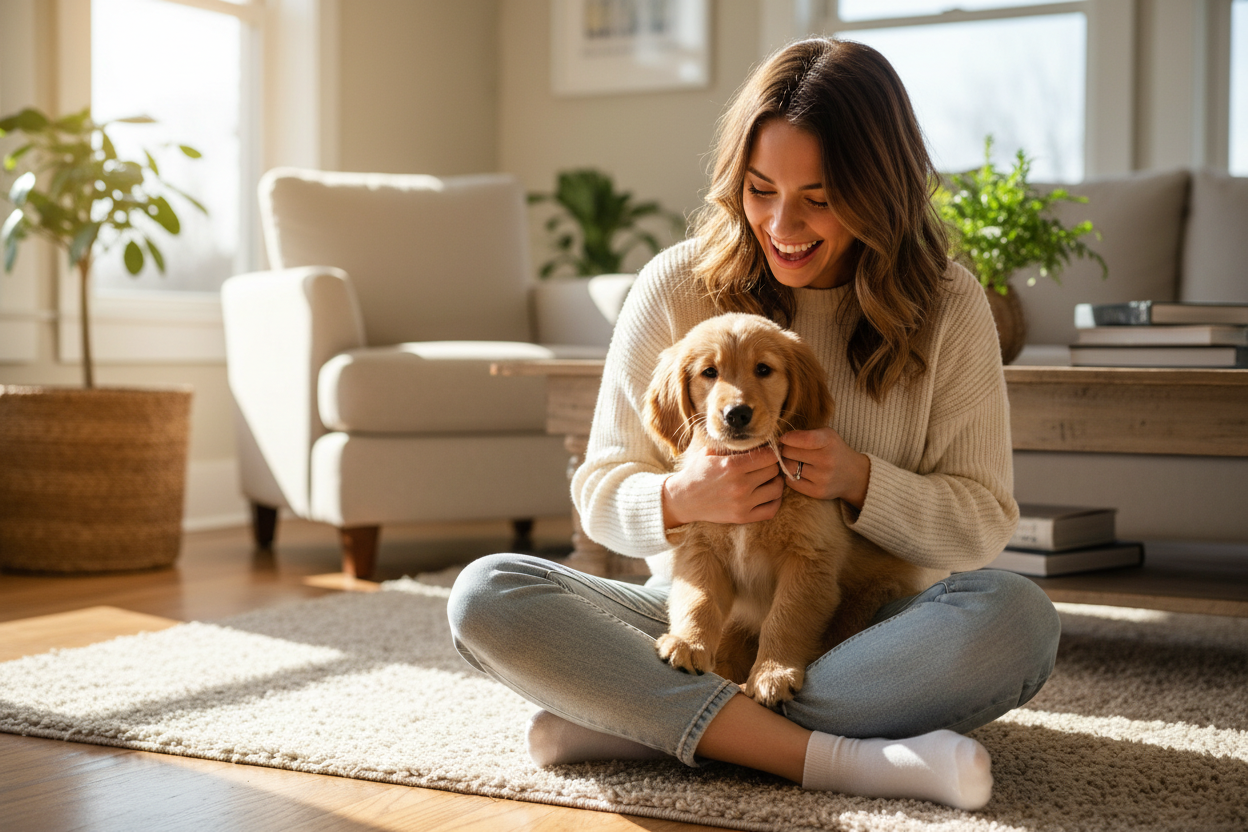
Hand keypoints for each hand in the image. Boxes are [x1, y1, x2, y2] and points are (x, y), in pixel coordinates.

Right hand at [662, 445, 783, 527]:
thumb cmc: (698, 472)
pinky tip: (768, 494)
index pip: (768, 456)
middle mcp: (739, 485)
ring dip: (775, 482)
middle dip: (772, 465)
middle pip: (774, 470)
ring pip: (776, 489)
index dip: (770, 452)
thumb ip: (734, 447)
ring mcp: (742, 503)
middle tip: (765, 465)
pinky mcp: (743, 517)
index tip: (766, 452)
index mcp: (732, 466)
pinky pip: (772, 509)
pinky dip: (775, 500)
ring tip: (767, 479)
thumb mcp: (711, 453)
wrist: (683, 499)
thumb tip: (759, 441)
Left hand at [778, 427, 870, 508]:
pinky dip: (790, 476)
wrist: (854, 475)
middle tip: (788, 450)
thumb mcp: (827, 435)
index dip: (788, 438)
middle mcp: (827, 460)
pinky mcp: (818, 492)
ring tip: (793, 461)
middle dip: (785, 450)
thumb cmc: (834, 450)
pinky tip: (798, 472)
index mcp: (829, 441)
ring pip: (788, 467)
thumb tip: (780, 441)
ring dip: (787, 463)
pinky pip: (791, 482)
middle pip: (789, 452)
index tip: (783, 439)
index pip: (803, 438)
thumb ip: (805, 434)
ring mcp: (823, 478)